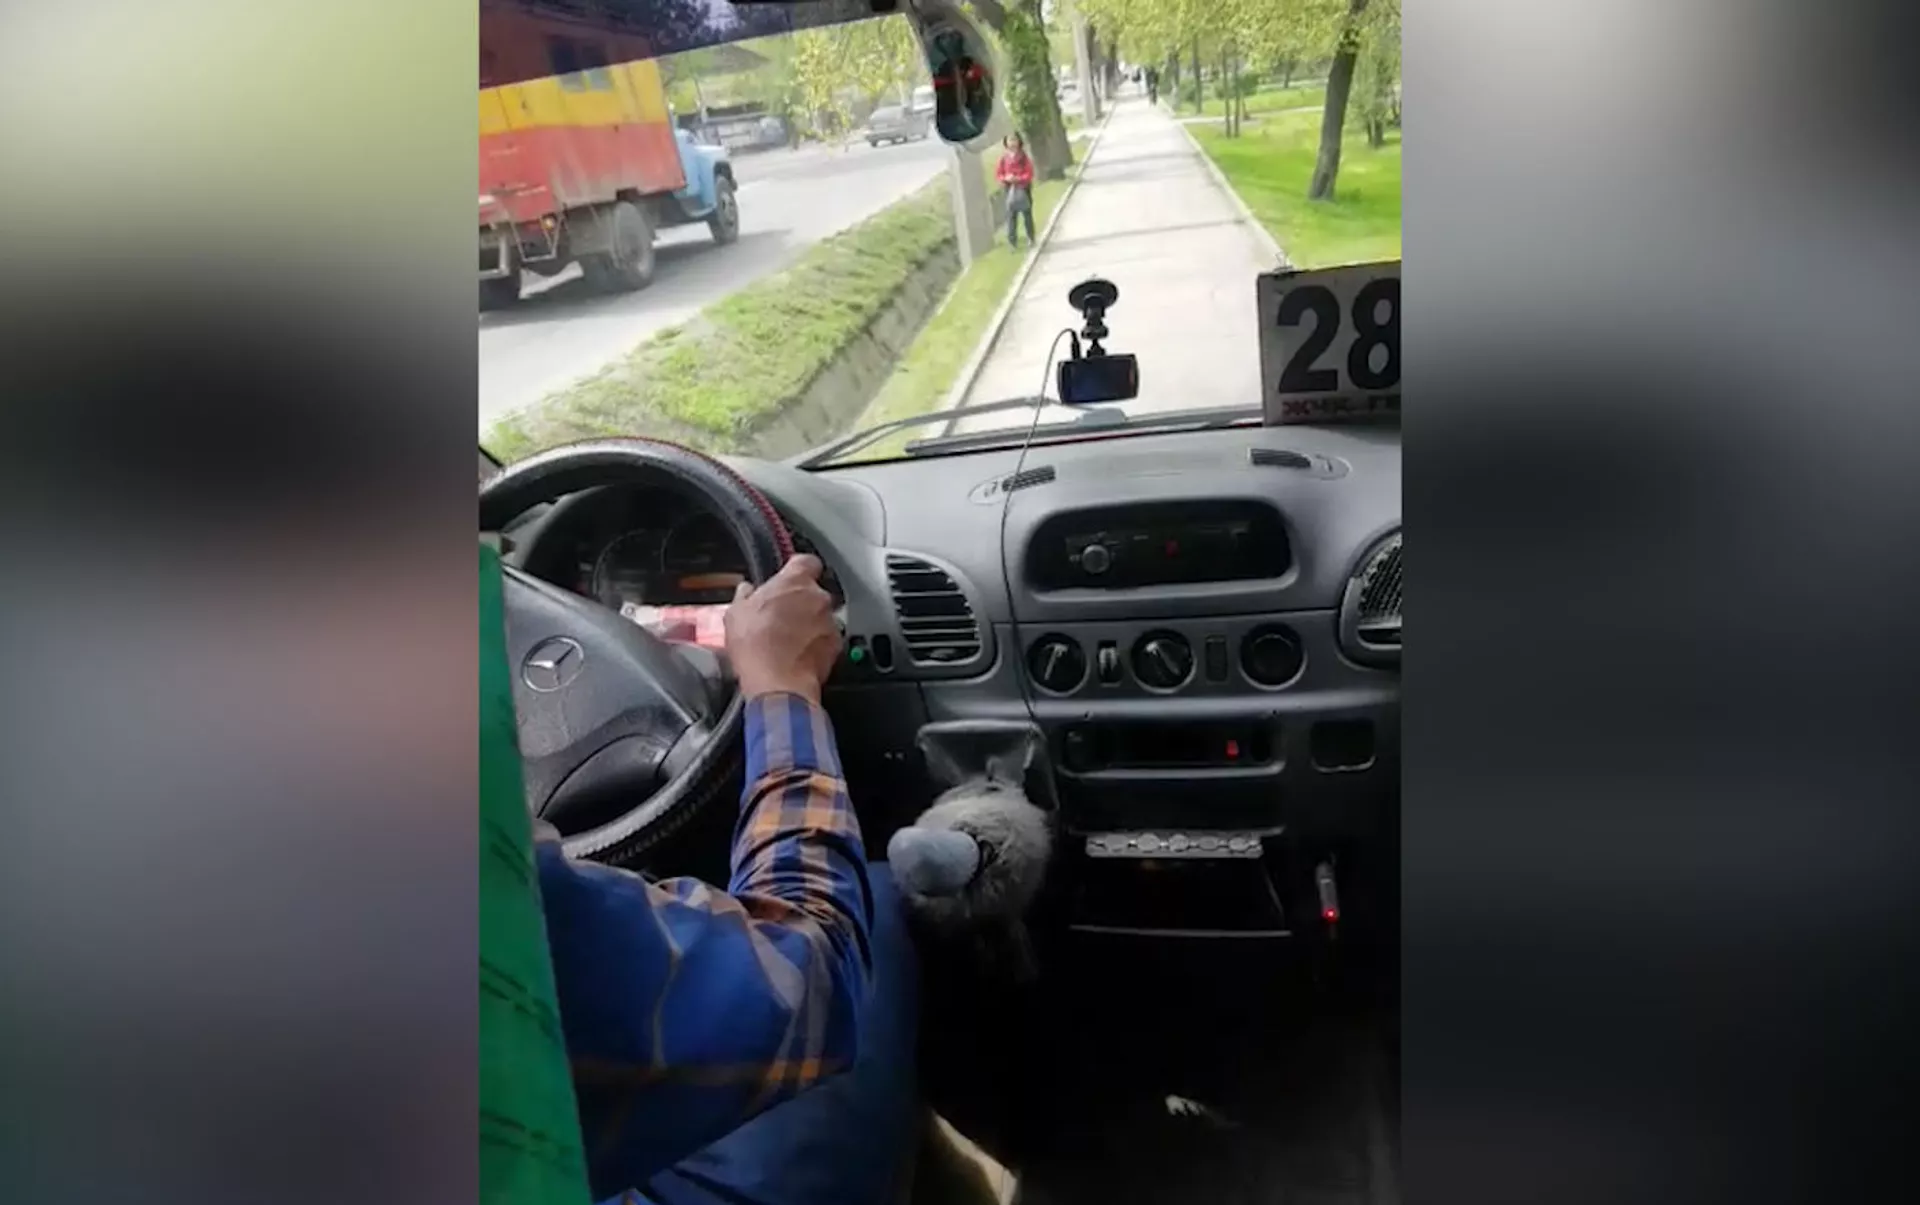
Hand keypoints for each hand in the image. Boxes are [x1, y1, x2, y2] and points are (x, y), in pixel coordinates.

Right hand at [724, 554, 840, 703]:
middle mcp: (818, 596)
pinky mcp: (837, 644)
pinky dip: (817, 643)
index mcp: (794, 581)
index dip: (797, 569)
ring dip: (810, 623)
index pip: (806, 560)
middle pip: (813, 591)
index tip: (789, 577)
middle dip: (801, 601)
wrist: (777, 683)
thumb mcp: (736, 614)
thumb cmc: (756, 646)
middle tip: (781, 616)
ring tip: (788, 639)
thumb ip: (745, 595)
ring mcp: (830, 620)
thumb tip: (746, 590)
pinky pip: (828, 637)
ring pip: (822, 615)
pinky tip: (798, 653)